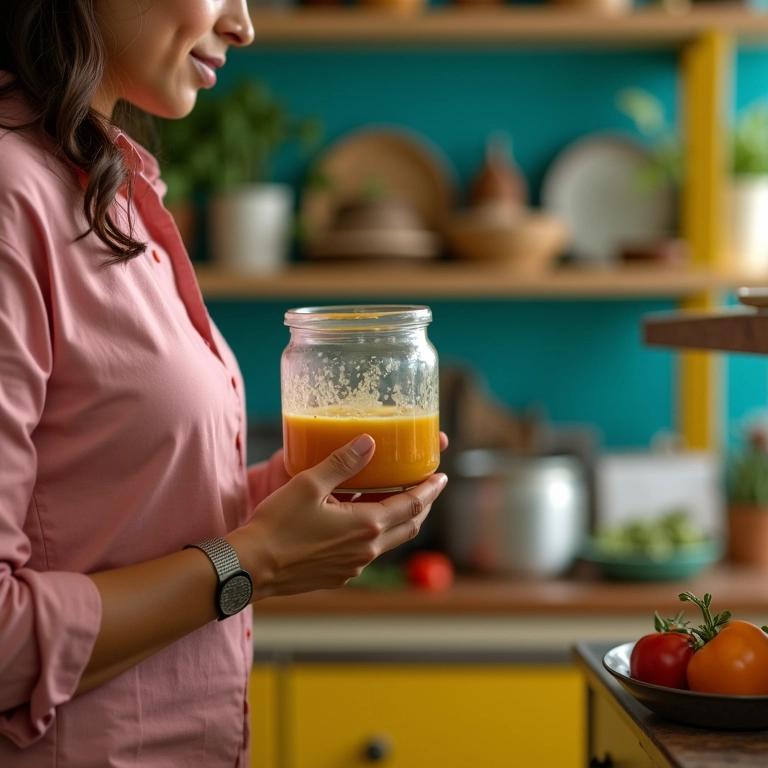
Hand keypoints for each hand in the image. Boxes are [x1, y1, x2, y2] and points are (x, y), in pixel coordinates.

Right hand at [231, 434, 447, 599]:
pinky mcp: (338, 576)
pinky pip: (368, 552)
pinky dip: (376, 533)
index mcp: (366, 526)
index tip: (442, 477)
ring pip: (389, 541)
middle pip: (408, 526)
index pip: (412, 505)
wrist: (251, 568)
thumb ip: (343, 463)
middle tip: (427, 487)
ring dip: (399, 520)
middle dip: (421, 505)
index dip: (430, 490)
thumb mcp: (309, 485)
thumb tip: (369, 442)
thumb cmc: (277, 525)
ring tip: (398, 499)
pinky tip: (361, 521)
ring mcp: (353, 567)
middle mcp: (366, 551)